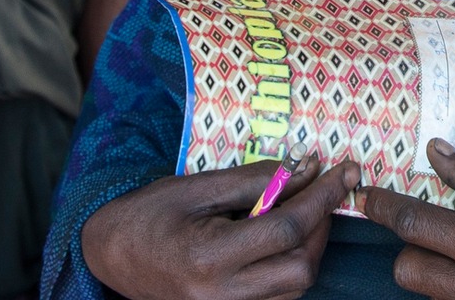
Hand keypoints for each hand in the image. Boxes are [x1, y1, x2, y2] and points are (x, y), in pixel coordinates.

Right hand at [81, 157, 359, 299]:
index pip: (287, 228)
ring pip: (295, 287)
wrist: (110, 253)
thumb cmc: (151, 212)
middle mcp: (221, 296)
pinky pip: (278, 297)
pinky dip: (292, 265)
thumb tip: (306, 168)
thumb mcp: (200, 185)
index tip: (344, 169)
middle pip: (301, 267)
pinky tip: (283, 236)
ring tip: (303, 208)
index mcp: (210, 257)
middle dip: (321, 224)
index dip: (322, 196)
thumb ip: (255, 179)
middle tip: (323, 188)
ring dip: (311, 246)